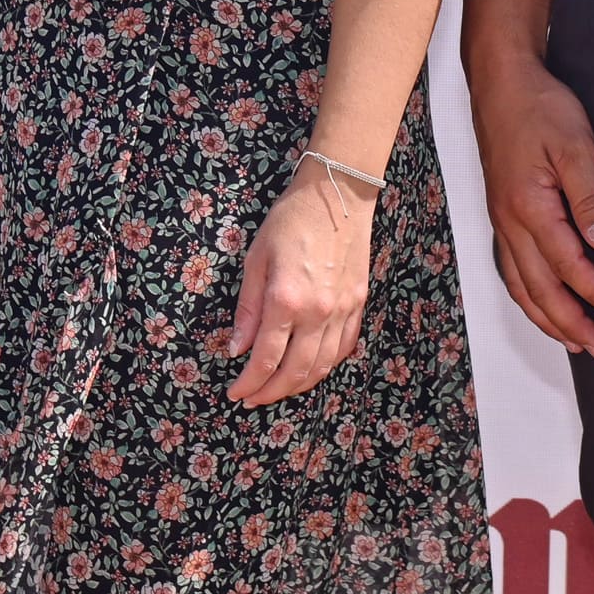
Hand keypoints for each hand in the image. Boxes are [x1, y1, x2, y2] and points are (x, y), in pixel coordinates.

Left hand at [221, 167, 375, 404]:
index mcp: (286, 299)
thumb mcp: (256, 258)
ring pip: (323, 366)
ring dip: (298, 385)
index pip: (265, 358)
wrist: (337, 194)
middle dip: (270, 392)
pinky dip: (326, 365)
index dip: (248, 382)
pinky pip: (344, 348)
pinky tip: (310, 367)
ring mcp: (342, 310)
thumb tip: (237, 348)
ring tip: (278, 389)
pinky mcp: (358, 304)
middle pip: (295, 371)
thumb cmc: (290, 220)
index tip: (235, 393)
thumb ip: (247, 308)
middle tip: (252, 399)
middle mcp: (317, 312)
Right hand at [467, 53, 593, 357]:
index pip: (567, 265)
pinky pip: (510, 267)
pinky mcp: (500, 211)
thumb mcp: (575, 145)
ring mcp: (501, 218)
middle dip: (569, 323)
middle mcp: (509, 220)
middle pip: (539, 288)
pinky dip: (527, 294)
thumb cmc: (539, 107)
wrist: (501, 81)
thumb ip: (590, 197)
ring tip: (572, 340)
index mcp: (529, 207)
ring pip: (520, 283)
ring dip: (546, 316)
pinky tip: (540, 301)